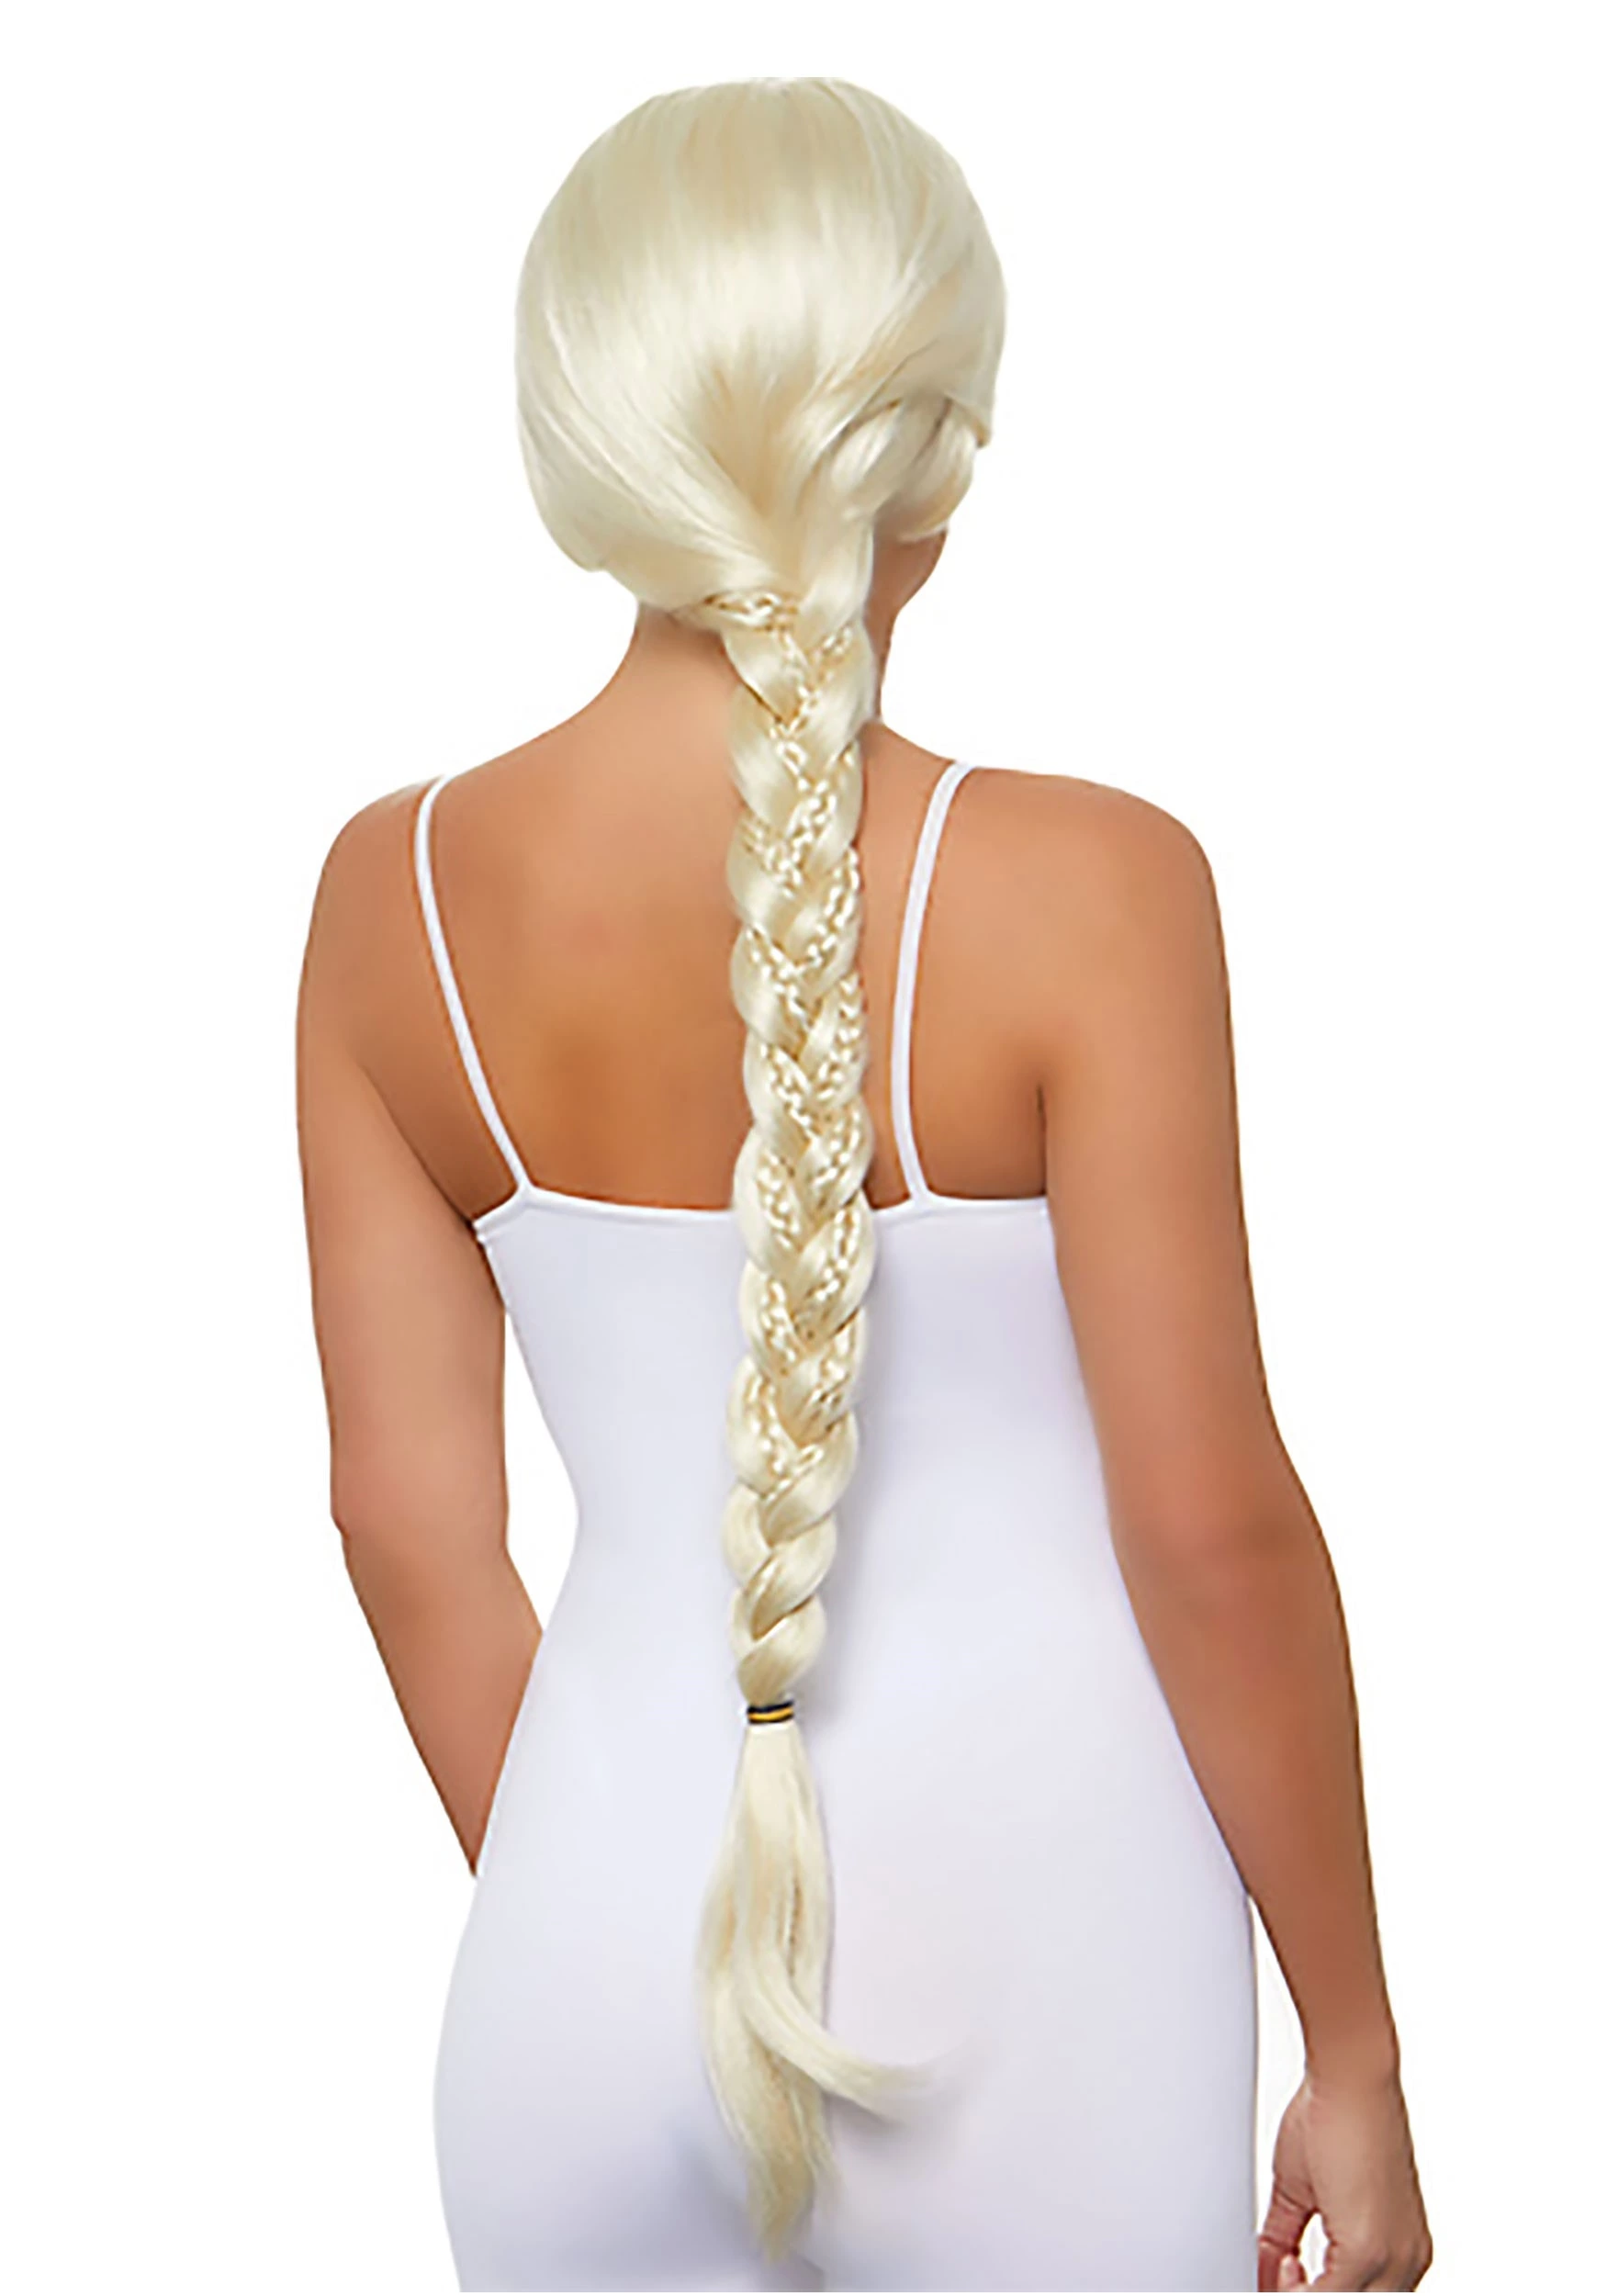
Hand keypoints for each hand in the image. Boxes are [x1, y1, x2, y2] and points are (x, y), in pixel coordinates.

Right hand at [1256, 2063, 1431, 2288]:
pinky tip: (1281, 2267)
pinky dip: (1294, 2289)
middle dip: (1300, 2291)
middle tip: (1271, 2276)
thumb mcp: (1305, 2191)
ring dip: (1298, 2291)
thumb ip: (1287, 2237)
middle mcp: (1408, 2261)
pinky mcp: (1372, 2251)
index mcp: (1402, 2251)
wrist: (1353, 2081)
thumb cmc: (1339, 2116)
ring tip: (1274, 2271)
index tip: (1277, 2279)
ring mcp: (1395, 2259)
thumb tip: (1266, 2263)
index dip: (1305, 2289)